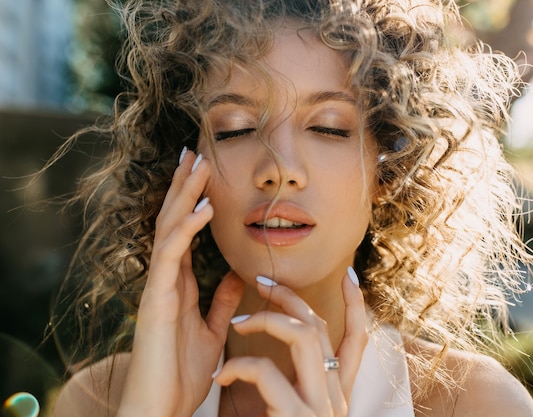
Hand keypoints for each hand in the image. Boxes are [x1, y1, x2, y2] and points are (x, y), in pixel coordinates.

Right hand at [117, 149, 243, 416]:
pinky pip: (172, 254)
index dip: (193, 200)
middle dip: (185, 185)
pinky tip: (204, 206)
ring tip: (198, 162)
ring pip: (170, 228)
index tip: (204, 172)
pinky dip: (188, 228)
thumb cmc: (182, 373)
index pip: (185, 230)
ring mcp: (159, 285)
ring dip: (185, 194)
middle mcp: (167, 277)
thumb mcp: (212, 329)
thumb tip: (238, 273)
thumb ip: (221, 300)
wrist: (162, 407)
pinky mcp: (156, 298)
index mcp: (180, 282)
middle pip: (175, 220)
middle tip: (196, 151)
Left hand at [213, 271, 367, 416]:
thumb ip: (288, 386)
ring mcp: (320, 408)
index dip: (355, 305)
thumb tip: (269, 361)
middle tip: (261, 282)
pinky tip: (222, 377)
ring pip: (305, 337)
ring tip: (238, 323)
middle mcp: (336, 400)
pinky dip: (239, 367)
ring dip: (267, 320)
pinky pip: (266, 372)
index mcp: (335, 395)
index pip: (356, 342)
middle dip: (291, 298)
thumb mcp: (286, 409)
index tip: (348, 273)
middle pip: (320, 329)